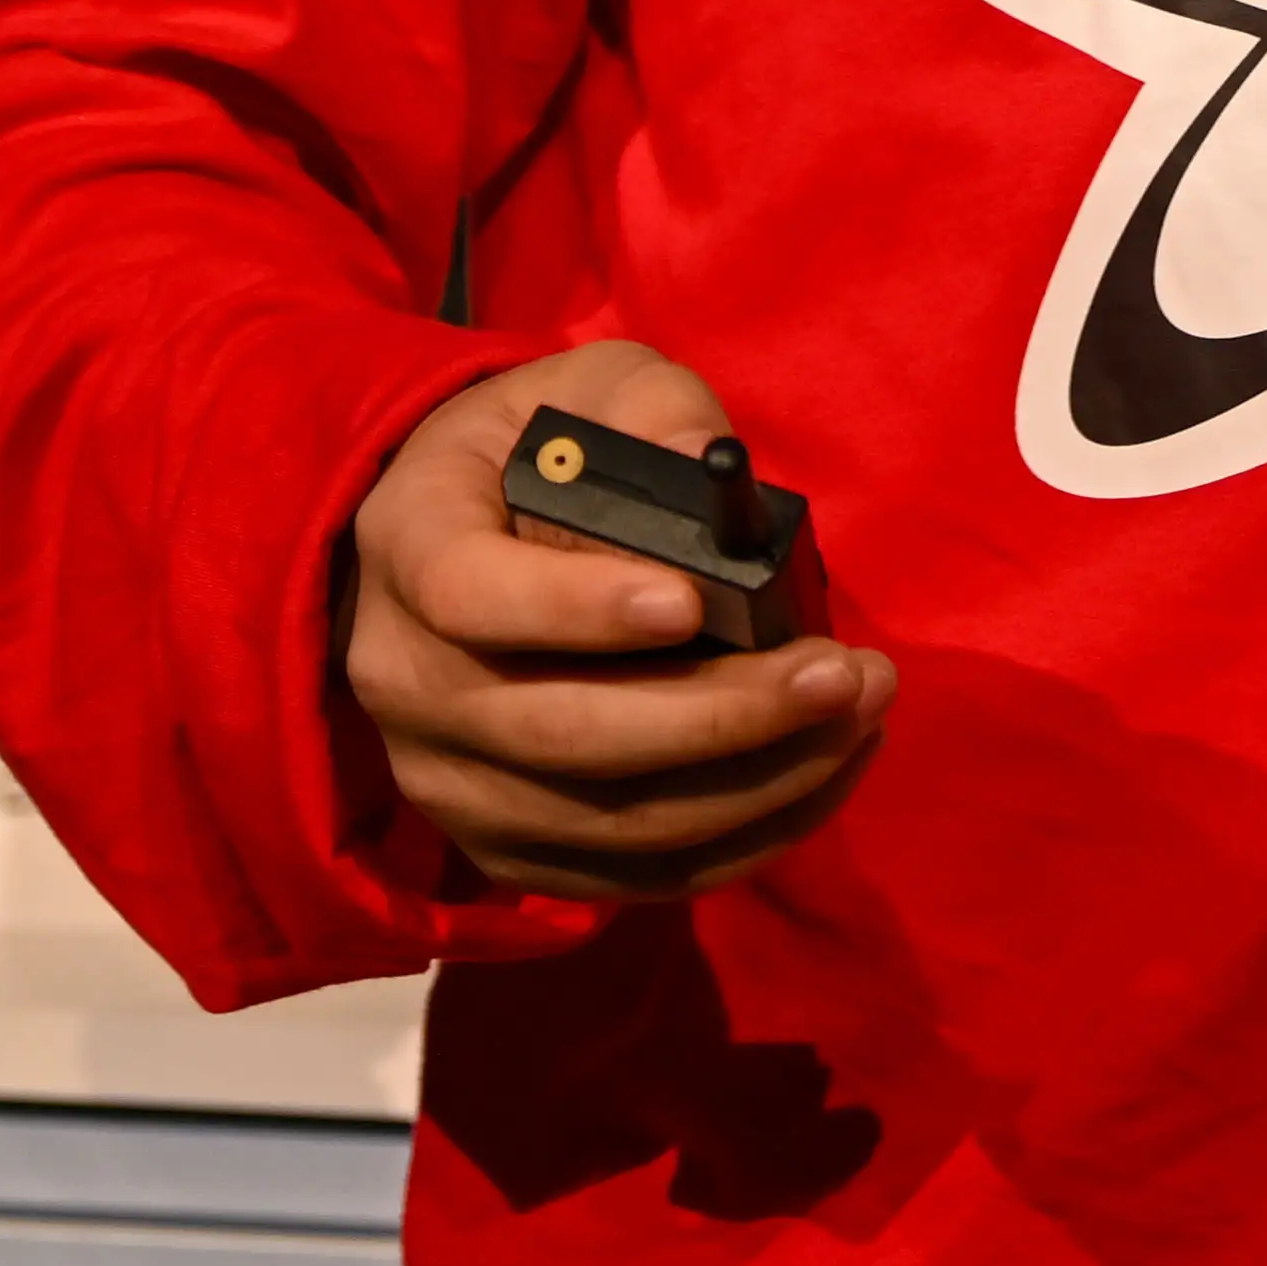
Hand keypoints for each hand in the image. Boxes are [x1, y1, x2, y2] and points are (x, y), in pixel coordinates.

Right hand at [343, 341, 895, 905]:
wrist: (450, 553)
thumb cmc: (535, 455)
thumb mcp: (587, 388)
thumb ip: (653, 411)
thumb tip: (711, 466)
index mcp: (410, 546)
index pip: (472, 595)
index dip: (577, 609)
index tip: (693, 602)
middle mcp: (407, 682)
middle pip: (563, 734)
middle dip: (722, 716)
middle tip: (842, 675)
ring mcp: (451, 784)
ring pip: (610, 823)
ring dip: (756, 784)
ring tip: (859, 718)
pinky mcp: (505, 850)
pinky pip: (632, 877)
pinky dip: (741, 839)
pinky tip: (821, 774)